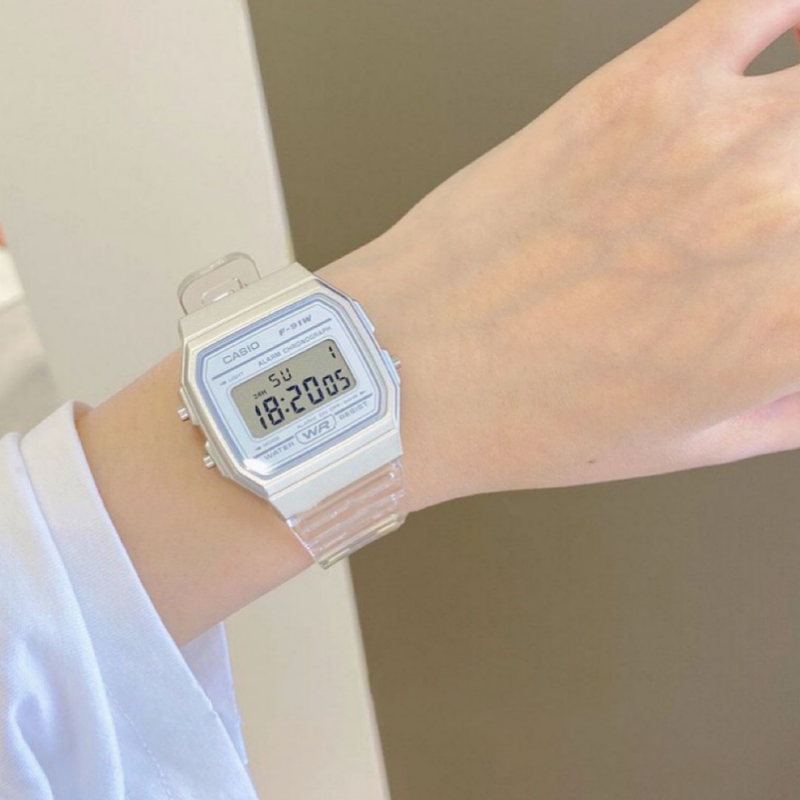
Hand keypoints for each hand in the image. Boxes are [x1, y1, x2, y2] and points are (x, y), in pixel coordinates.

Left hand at [321, 0, 799, 510]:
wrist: (418, 365)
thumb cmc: (533, 414)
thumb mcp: (691, 441)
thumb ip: (792, 400)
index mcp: (793, 323)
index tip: (798, 280)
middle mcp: (777, 217)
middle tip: (783, 218)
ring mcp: (715, 136)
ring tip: (778, 155)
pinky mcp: (643, 87)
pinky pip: (758, 2)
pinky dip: (788, 4)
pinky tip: (790, 24)